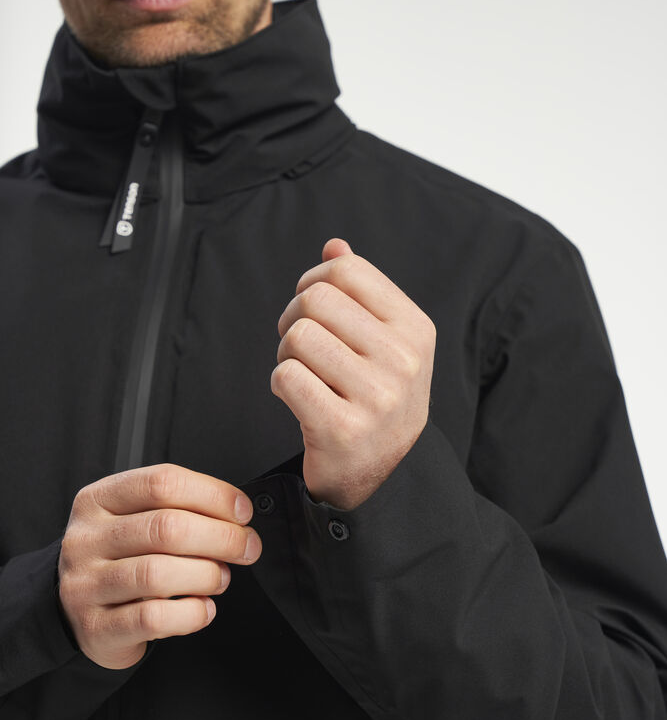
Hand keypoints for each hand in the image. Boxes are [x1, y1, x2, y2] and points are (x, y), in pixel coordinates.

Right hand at [57, 464, 260, 669]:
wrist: (79, 612)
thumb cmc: (121, 560)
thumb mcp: (136, 521)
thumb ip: (178, 510)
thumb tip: (237, 515)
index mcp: (99, 500)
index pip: (162, 483)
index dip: (213, 495)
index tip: (242, 512)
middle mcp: (87, 539)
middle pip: (166, 527)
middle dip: (222, 538)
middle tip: (246, 548)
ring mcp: (86, 584)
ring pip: (158, 574)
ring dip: (207, 576)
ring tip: (221, 578)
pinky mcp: (97, 628)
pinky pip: (153, 619)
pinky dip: (190, 614)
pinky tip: (203, 609)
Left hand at [272, 239, 435, 509]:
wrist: (382, 474)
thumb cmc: (376, 398)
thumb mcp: (386, 343)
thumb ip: (362, 292)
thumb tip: (334, 245)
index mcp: (415, 329)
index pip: (346, 270)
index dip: (314, 283)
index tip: (314, 310)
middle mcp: (402, 361)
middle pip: (315, 300)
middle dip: (294, 319)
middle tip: (299, 347)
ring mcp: (375, 397)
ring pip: (297, 337)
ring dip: (286, 354)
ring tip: (303, 374)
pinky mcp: (341, 429)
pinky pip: (285, 377)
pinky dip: (280, 384)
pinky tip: (299, 399)